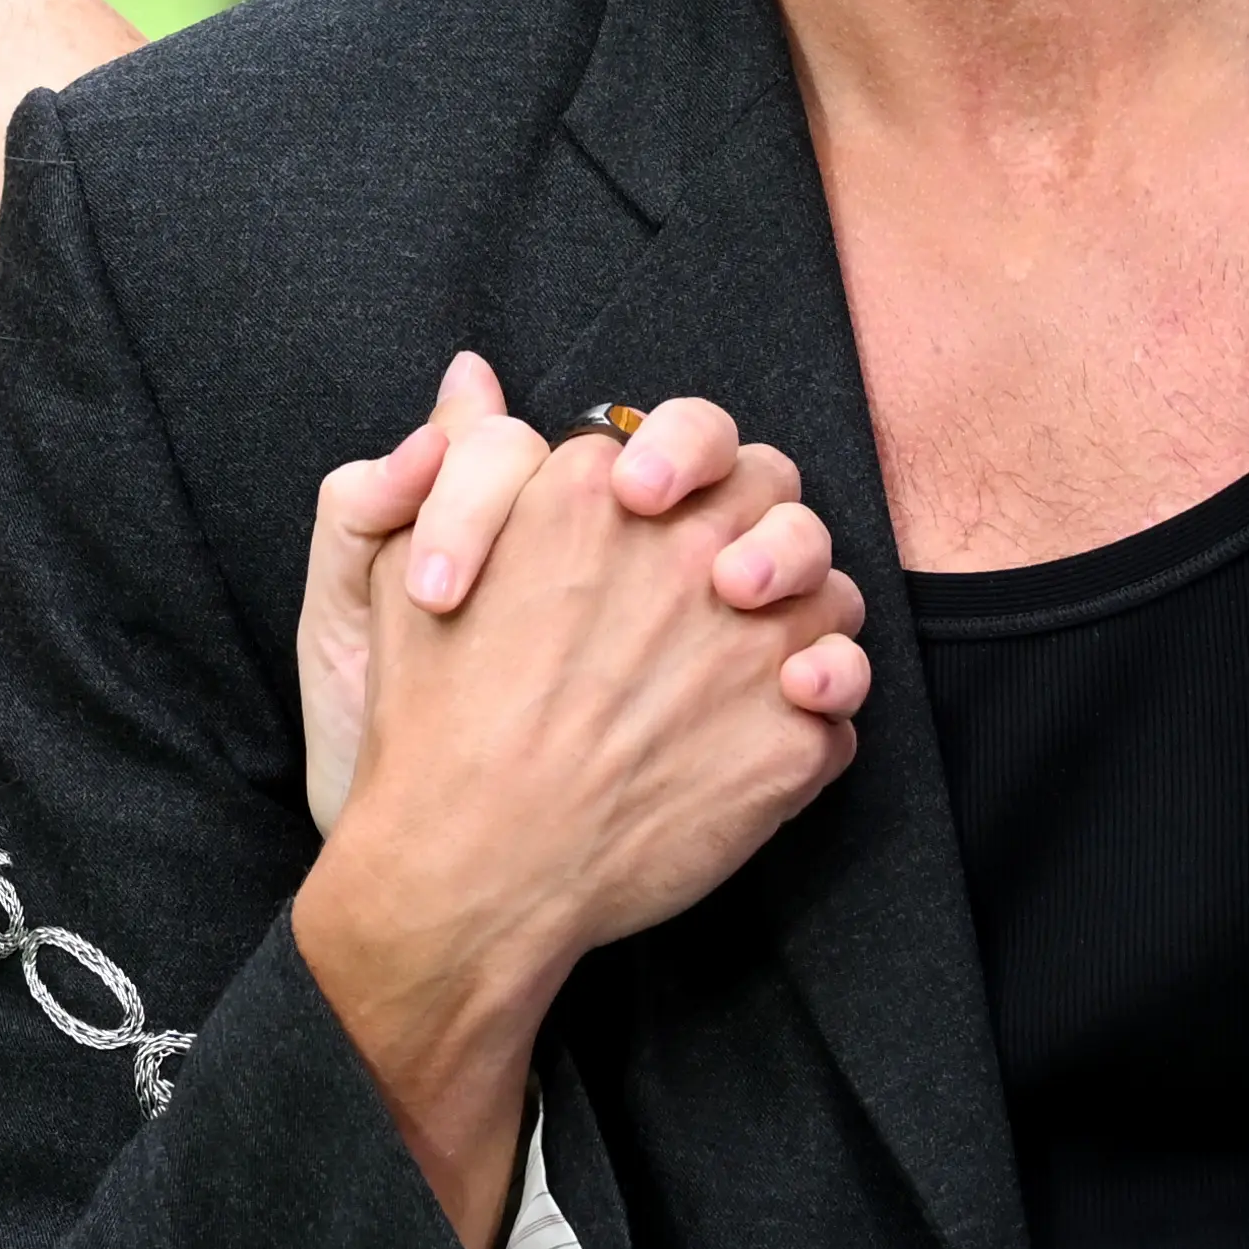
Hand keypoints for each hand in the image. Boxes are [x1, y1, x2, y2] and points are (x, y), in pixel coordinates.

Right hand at [293, 359, 866, 1248]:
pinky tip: (769, 730)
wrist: (469, 871)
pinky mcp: (793, 742)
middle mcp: (696, 554)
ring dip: (803, 622)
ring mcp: (756, 648)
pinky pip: (839, 705)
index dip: (696, 479)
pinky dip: (816, 715)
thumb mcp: (409, 567)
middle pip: (784, 501)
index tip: (667, 521)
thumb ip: (462, 461)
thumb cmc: (435, 723)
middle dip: (766, 530)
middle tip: (724, 586)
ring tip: (751, 666)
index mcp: (607, 494)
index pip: (707, 443)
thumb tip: (473, 377)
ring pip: (830, 599)